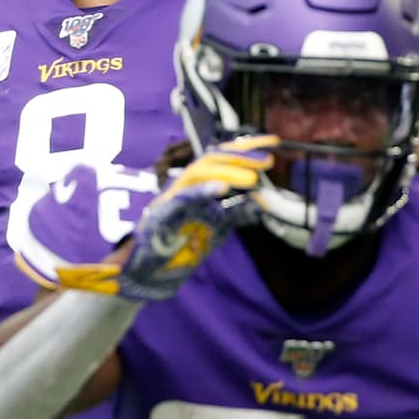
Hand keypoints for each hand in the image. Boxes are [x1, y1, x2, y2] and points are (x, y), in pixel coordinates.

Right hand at [57, 135, 276, 300]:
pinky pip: (182, 198)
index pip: (221, 159)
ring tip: (252, 178)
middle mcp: (183, 186)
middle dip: (240, 156)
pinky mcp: (160, 214)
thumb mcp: (214, 229)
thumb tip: (262, 202)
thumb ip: (235, 214)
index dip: (246, 148)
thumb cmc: (177, 250)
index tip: (272, 142)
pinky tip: (220, 189)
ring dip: (227, 172)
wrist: (146, 275)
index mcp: (195, 187)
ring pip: (198, 172)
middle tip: (267, 160)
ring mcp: (170, 198)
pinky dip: (201, 191)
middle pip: (211, 159)